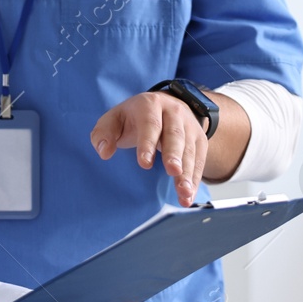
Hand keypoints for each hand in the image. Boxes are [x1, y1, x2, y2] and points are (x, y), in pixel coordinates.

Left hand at [90, 92, 208, 205]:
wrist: (165, 107)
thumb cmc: (134, 119)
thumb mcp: (114, 119)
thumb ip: (103, 133)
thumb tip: (104, 152)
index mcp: (150, 105)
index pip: (150, 124)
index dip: (147, 143)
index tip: (144, 164)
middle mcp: (174, 112)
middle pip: (175, 134)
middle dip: (174, 154)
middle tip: (173, 172)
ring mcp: (189, 126)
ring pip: (190, 149)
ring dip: (188, 172)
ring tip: (184, 192)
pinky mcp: (199, 140)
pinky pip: (199, 160)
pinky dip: (195, 179)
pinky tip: (188, 196)